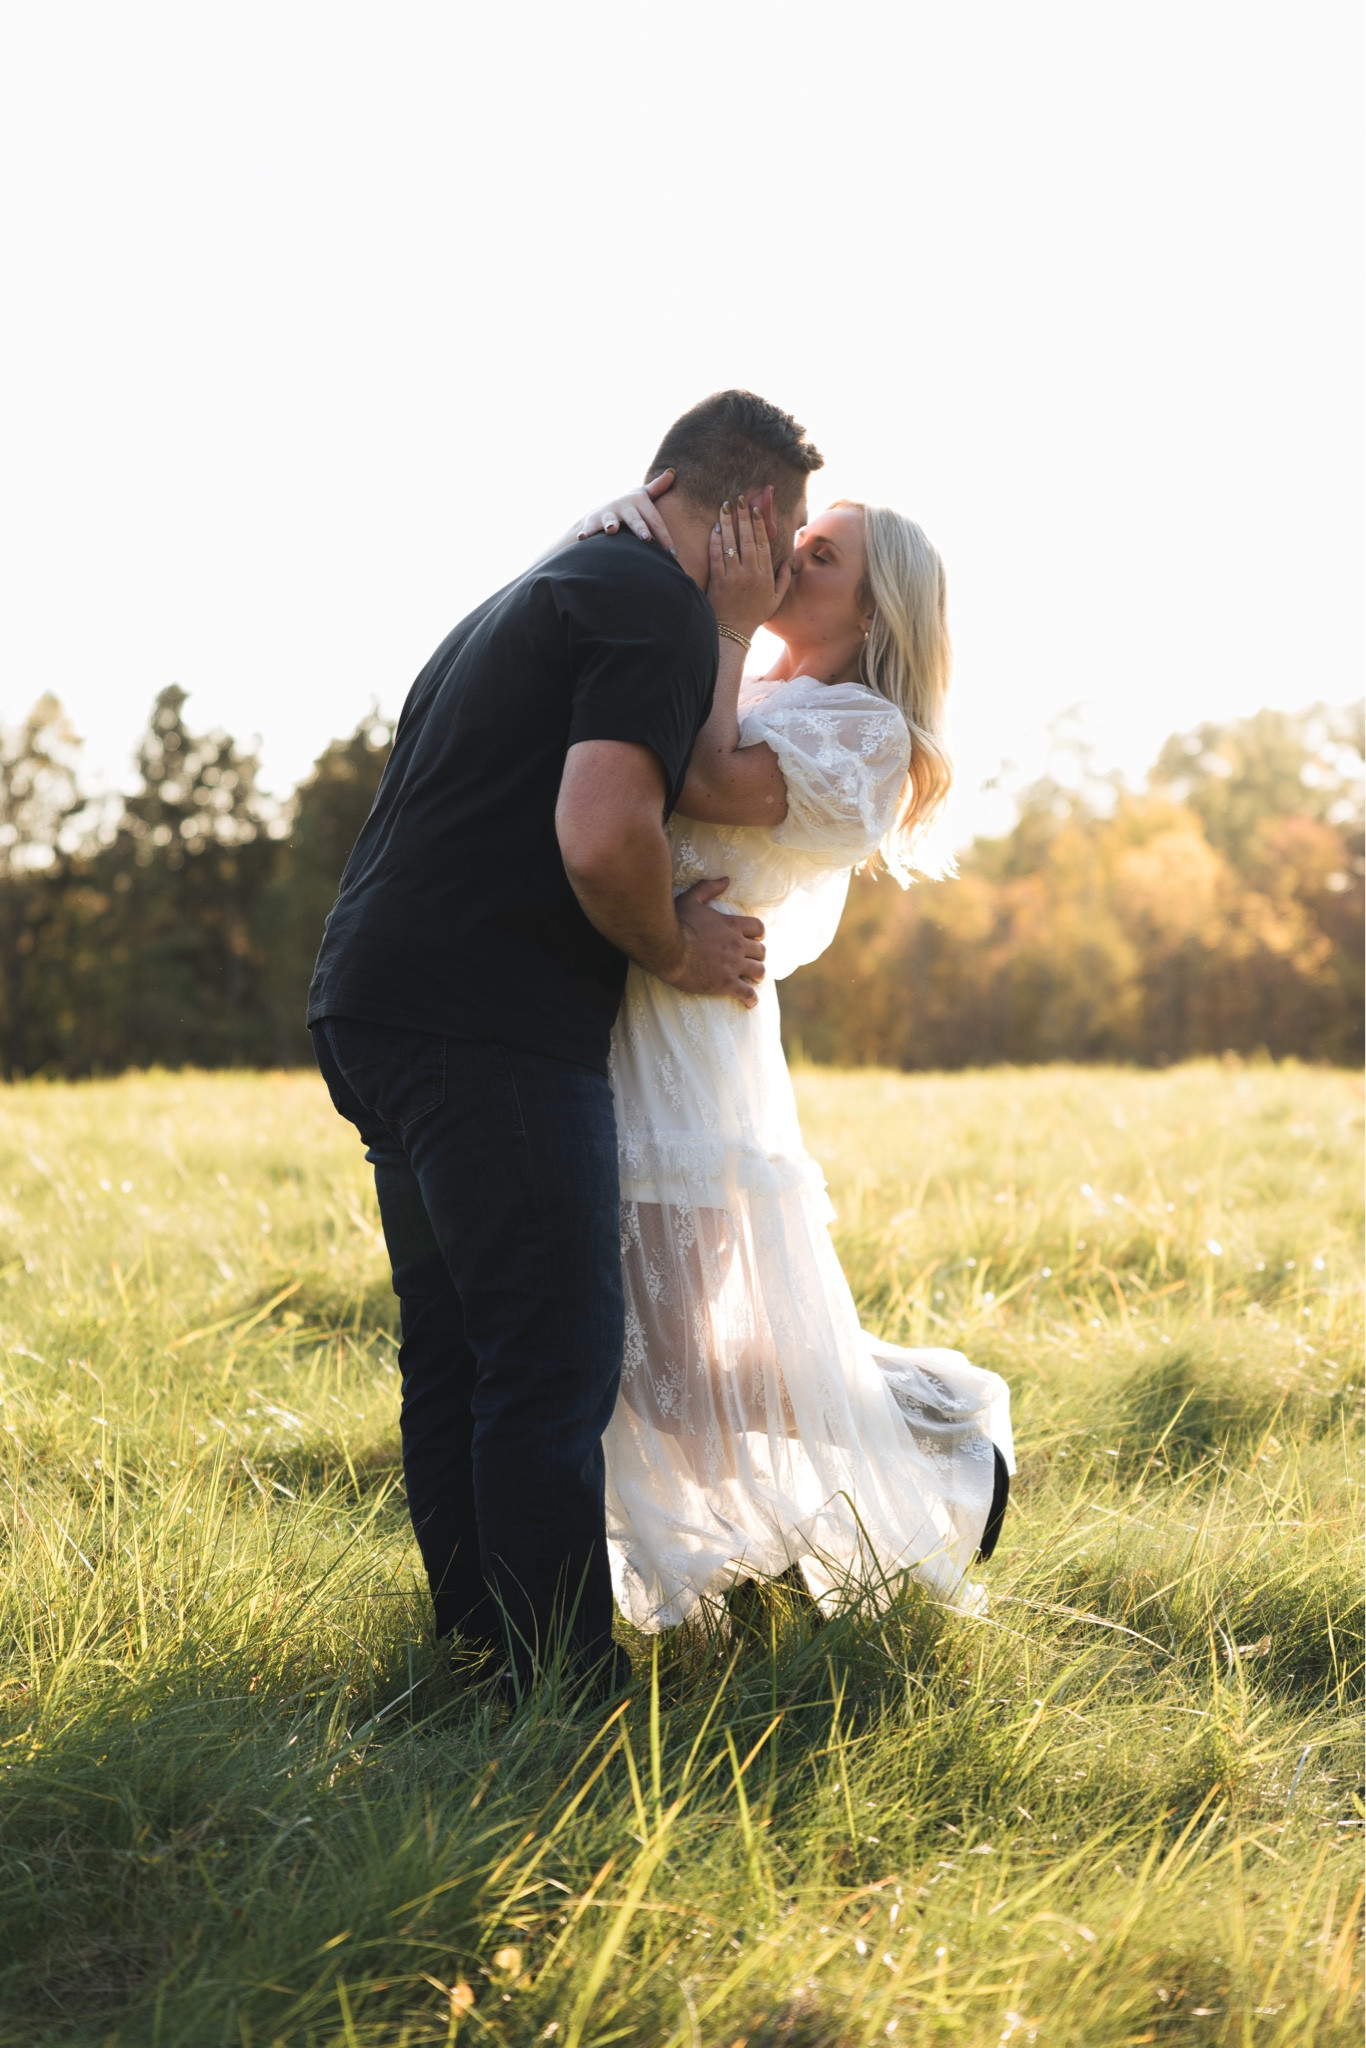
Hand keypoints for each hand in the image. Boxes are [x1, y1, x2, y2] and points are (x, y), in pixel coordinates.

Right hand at [577, 470, 677, 551]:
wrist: (605, 507)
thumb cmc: (631, 507)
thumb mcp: (643, 495)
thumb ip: (657, 488)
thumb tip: (672, 472)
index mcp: (639, 501)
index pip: (655, 520)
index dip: (664, 536)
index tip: (673, 554)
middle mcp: (623, 506)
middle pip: (634, 520)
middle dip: (639, 528)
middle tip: (646, 538)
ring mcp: (608, 513)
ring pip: (611, 521)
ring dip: (611, 525)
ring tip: (612, 530)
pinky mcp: (593, 520)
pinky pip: (590, 528)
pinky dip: (586, 532)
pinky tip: (583, 537)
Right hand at [663, 877, 764, 1007]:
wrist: (667, 948)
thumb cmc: (676, 923)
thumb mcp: (691, 899)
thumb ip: (709, 888)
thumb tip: (726, 879)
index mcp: (731, 925)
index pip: (758, 928)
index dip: (758, 934)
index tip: (753, 938)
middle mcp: (737, 945)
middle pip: (761, 951)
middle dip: (758, 955)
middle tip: (750, 960)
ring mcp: (733, 965)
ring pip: (759, 971)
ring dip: (757, 975)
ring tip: (752, 979)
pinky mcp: (725, 983)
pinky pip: (747, 993)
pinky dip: (751, 998)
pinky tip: (750, 1002)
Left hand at [707, 488, 791, 640]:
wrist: (733, 632)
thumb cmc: (754, 615)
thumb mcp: (776, 599)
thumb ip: (784, 578)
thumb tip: (790, 559)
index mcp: (765, 574)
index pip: (762, 542)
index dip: (758, 524)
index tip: (755, 509)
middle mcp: (750, 572)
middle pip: (747, 538)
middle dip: (743, 516)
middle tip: (739, 499)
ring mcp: (733, 576)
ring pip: (731, 543)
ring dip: (728, 523)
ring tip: (725, 506)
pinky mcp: (718, 580)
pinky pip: (716, 556)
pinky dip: (716, 541)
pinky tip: (715, 528)